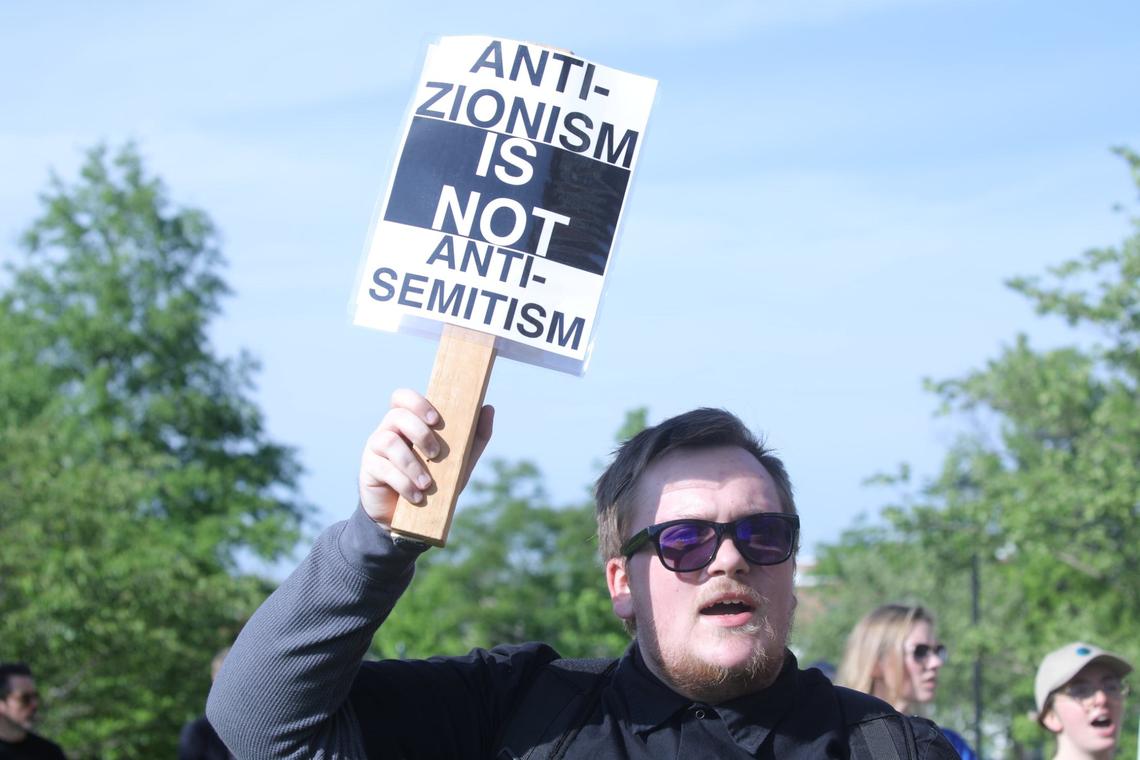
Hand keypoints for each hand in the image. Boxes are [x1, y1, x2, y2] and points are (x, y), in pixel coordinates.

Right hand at [358, 388, 494, 526]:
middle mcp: (388, 430)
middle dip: (420, 433)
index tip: (436, 419)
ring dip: (412, 463)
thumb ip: (475, 437)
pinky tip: (417, 496)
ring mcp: (375, 449)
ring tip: (428, 484)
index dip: (417, 402)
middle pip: (397, 415)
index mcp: (408, 422)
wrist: (409, 521)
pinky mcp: (368, 470)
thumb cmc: (434, 483)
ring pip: (388, 442)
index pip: (403, 397)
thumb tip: (488, 407)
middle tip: (436, 454)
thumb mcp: (459, 462)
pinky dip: (404, 483)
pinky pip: (383, 469)